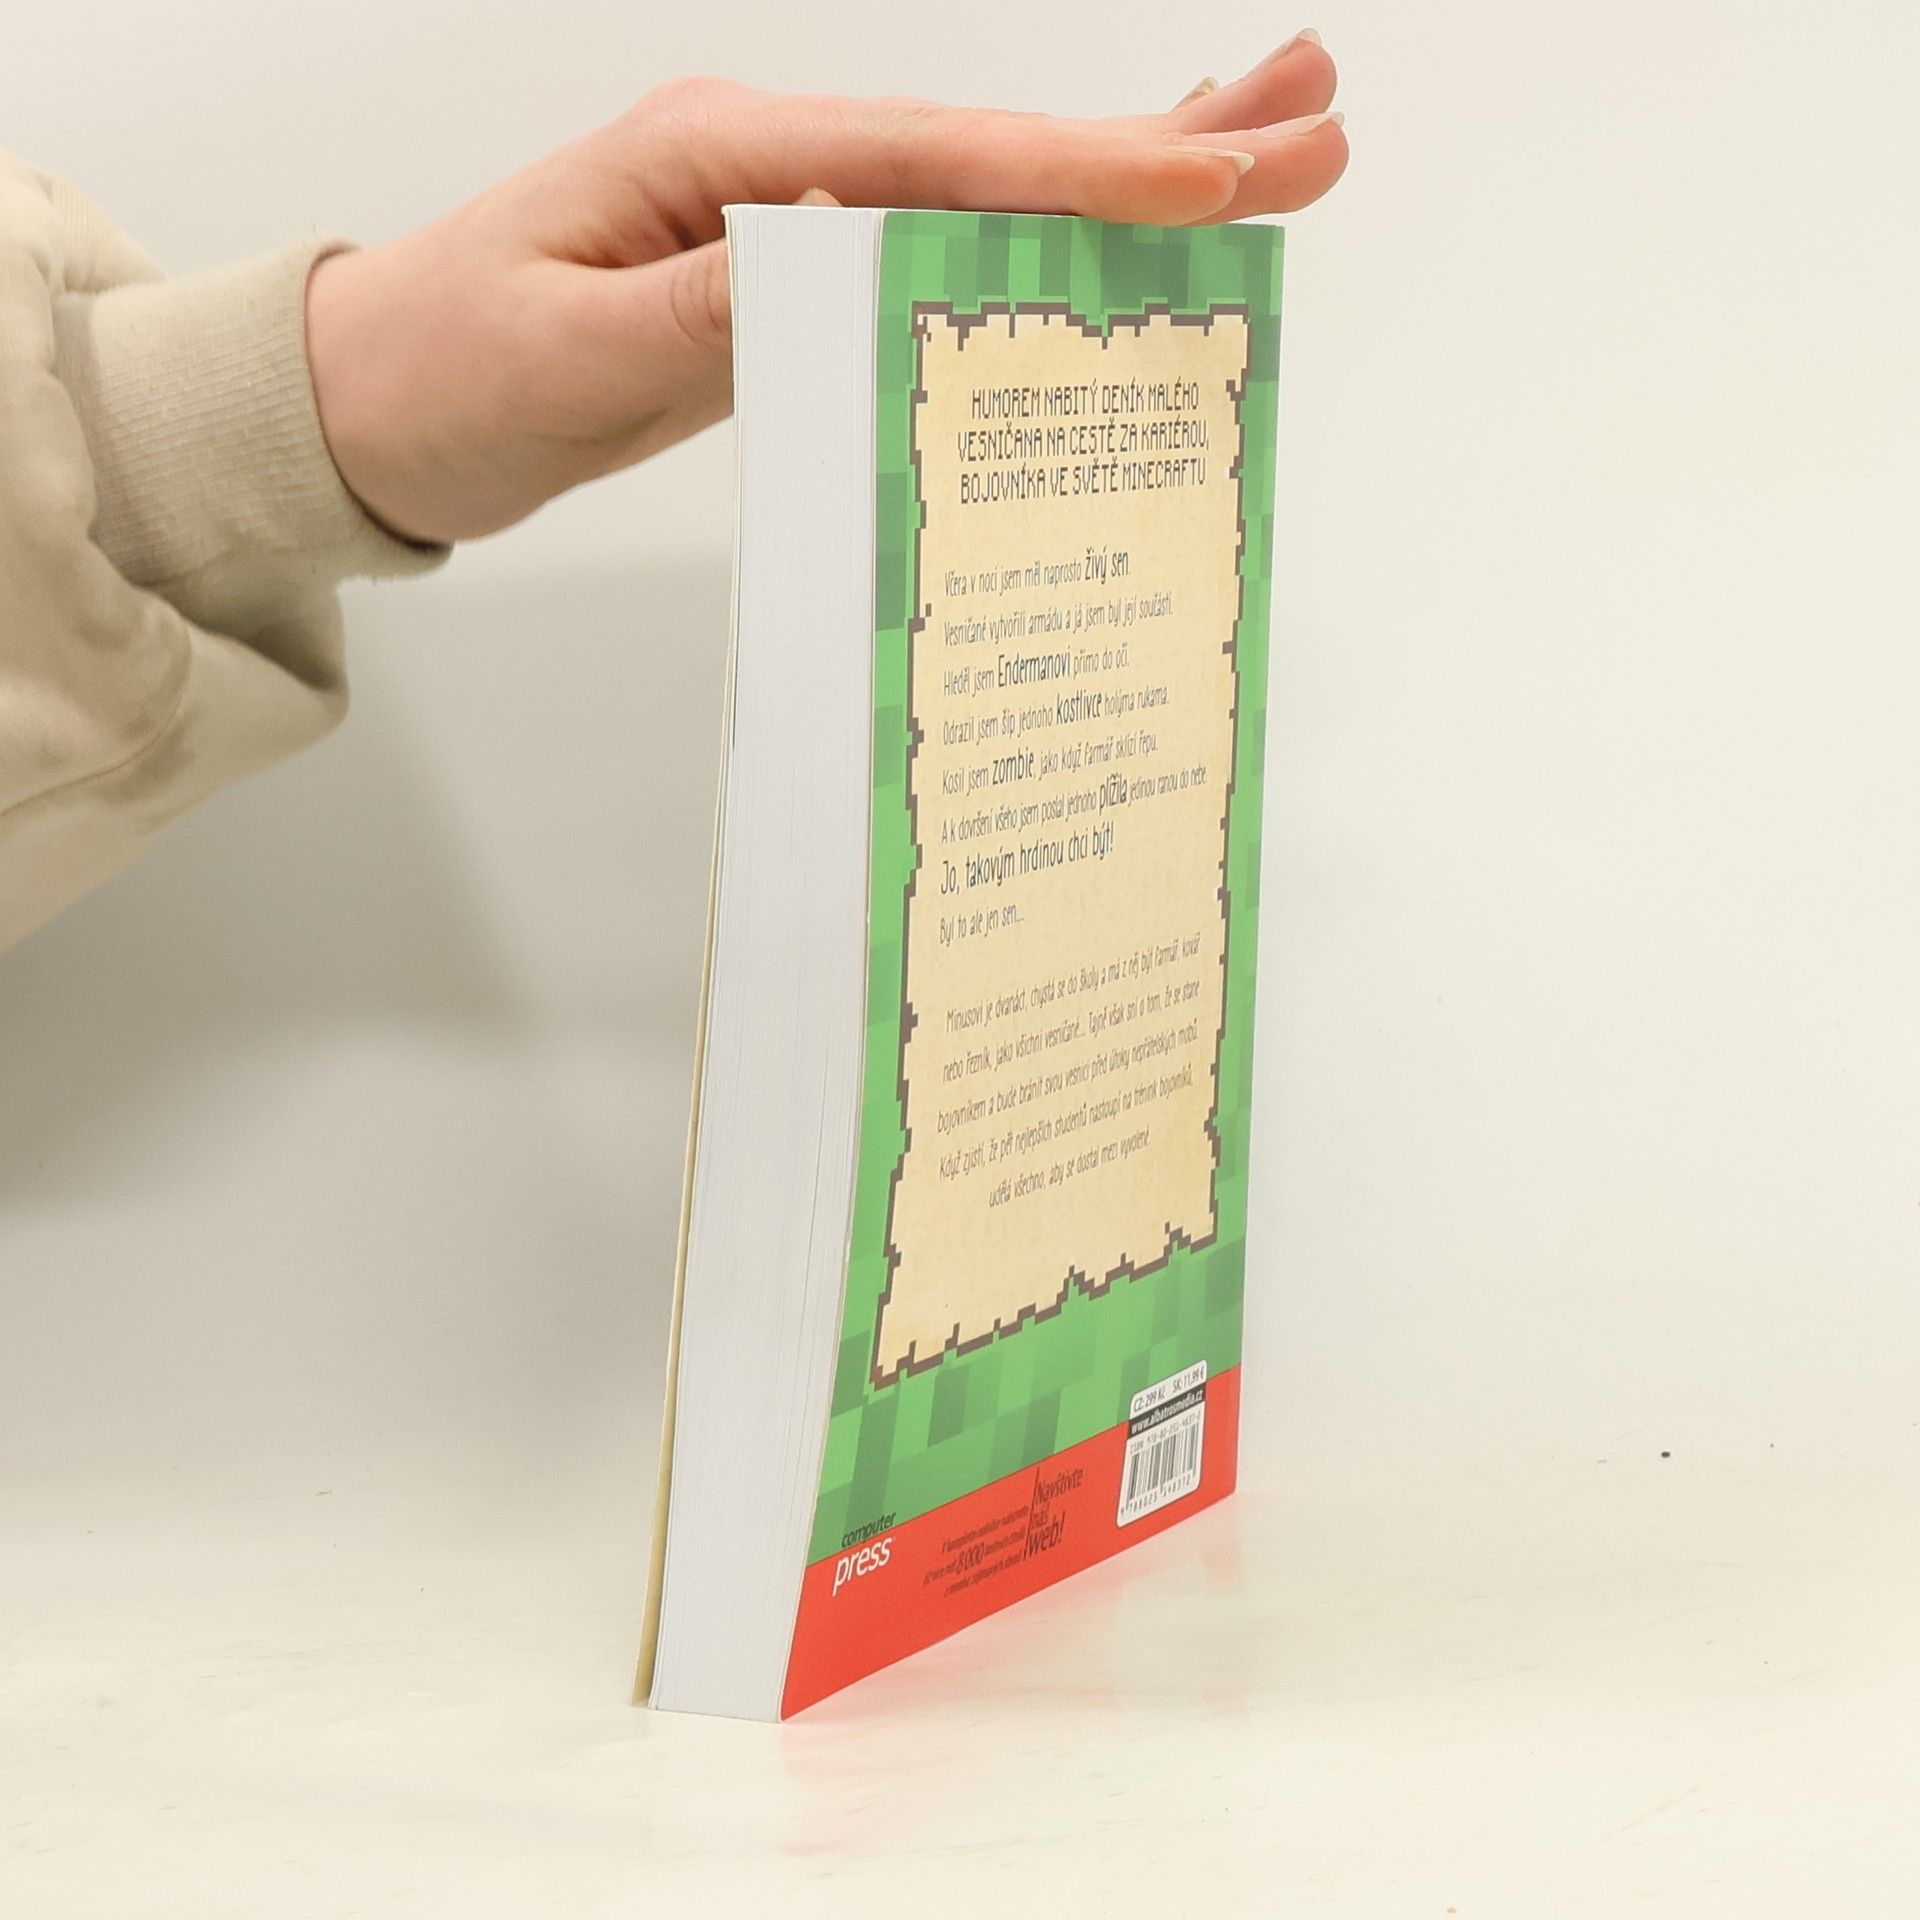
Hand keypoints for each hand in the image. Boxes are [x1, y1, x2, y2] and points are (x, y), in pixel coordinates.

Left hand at [305, 39, 1346, 544]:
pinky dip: (1038, 242)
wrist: (368, 404)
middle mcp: (771, 165)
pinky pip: (936, 251)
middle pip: (993, 151)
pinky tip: (1110, 236)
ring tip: (1265, 148)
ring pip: (982, 192)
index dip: (1084, 178)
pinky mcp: (785, 275)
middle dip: (1159, 145)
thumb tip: (870, 265)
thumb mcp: (573, 352)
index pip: (938, 168)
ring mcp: (784, 215)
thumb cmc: (448, 374)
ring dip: (1128, 174)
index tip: (1216, 183)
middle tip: (1312, 120)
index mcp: (724, 163)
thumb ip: (726, 305)